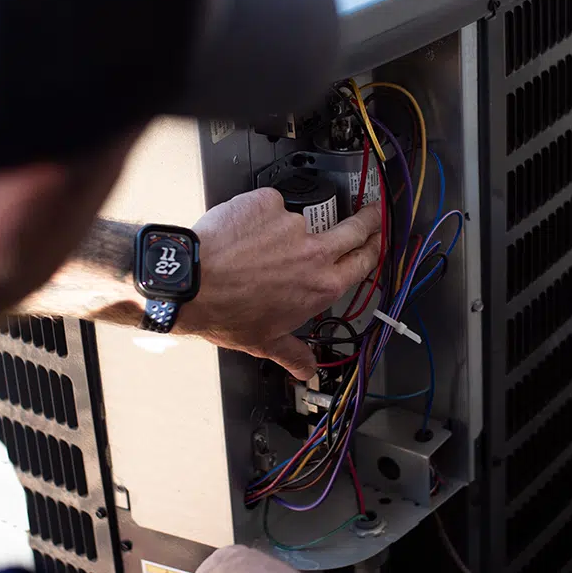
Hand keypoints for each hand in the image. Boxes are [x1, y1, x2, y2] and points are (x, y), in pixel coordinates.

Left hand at [180, 187, 380, 378]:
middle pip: (355, 228)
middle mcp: (315, 252)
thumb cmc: (226, 313)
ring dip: (284, 230)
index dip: (376, 247)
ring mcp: (293, 223)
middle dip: (368, 218)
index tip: (380, 238)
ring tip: (255, 245)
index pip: (364, 261)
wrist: (191, 283)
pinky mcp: (268, 202)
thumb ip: (293, 355)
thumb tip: (306, 370)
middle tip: (371, 211)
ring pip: (300, 220)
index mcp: (322, 286)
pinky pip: (269, 206)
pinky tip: (241, 234)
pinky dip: (258, 216)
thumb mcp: (265, 343)